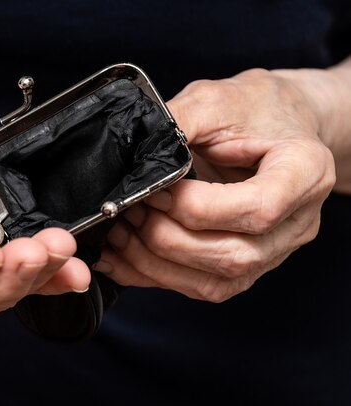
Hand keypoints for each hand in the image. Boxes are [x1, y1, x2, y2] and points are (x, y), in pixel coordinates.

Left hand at [94, 68, 335, 301]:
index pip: (258, 209)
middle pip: (234, 256)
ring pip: (214, 283)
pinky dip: (152, 275)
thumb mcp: (214, 99)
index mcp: (304, 173)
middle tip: (131, 208)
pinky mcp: (244, 268)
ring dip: (154, 261)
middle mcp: (296, 223)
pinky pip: (198, 287)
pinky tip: (122, 255)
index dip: (198, 207)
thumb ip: (177, 125)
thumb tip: (128, 157)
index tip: (159, 189)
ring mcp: (273, 252)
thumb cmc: (252, 108)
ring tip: (120, 231)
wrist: (275, 124)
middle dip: (166, 237)